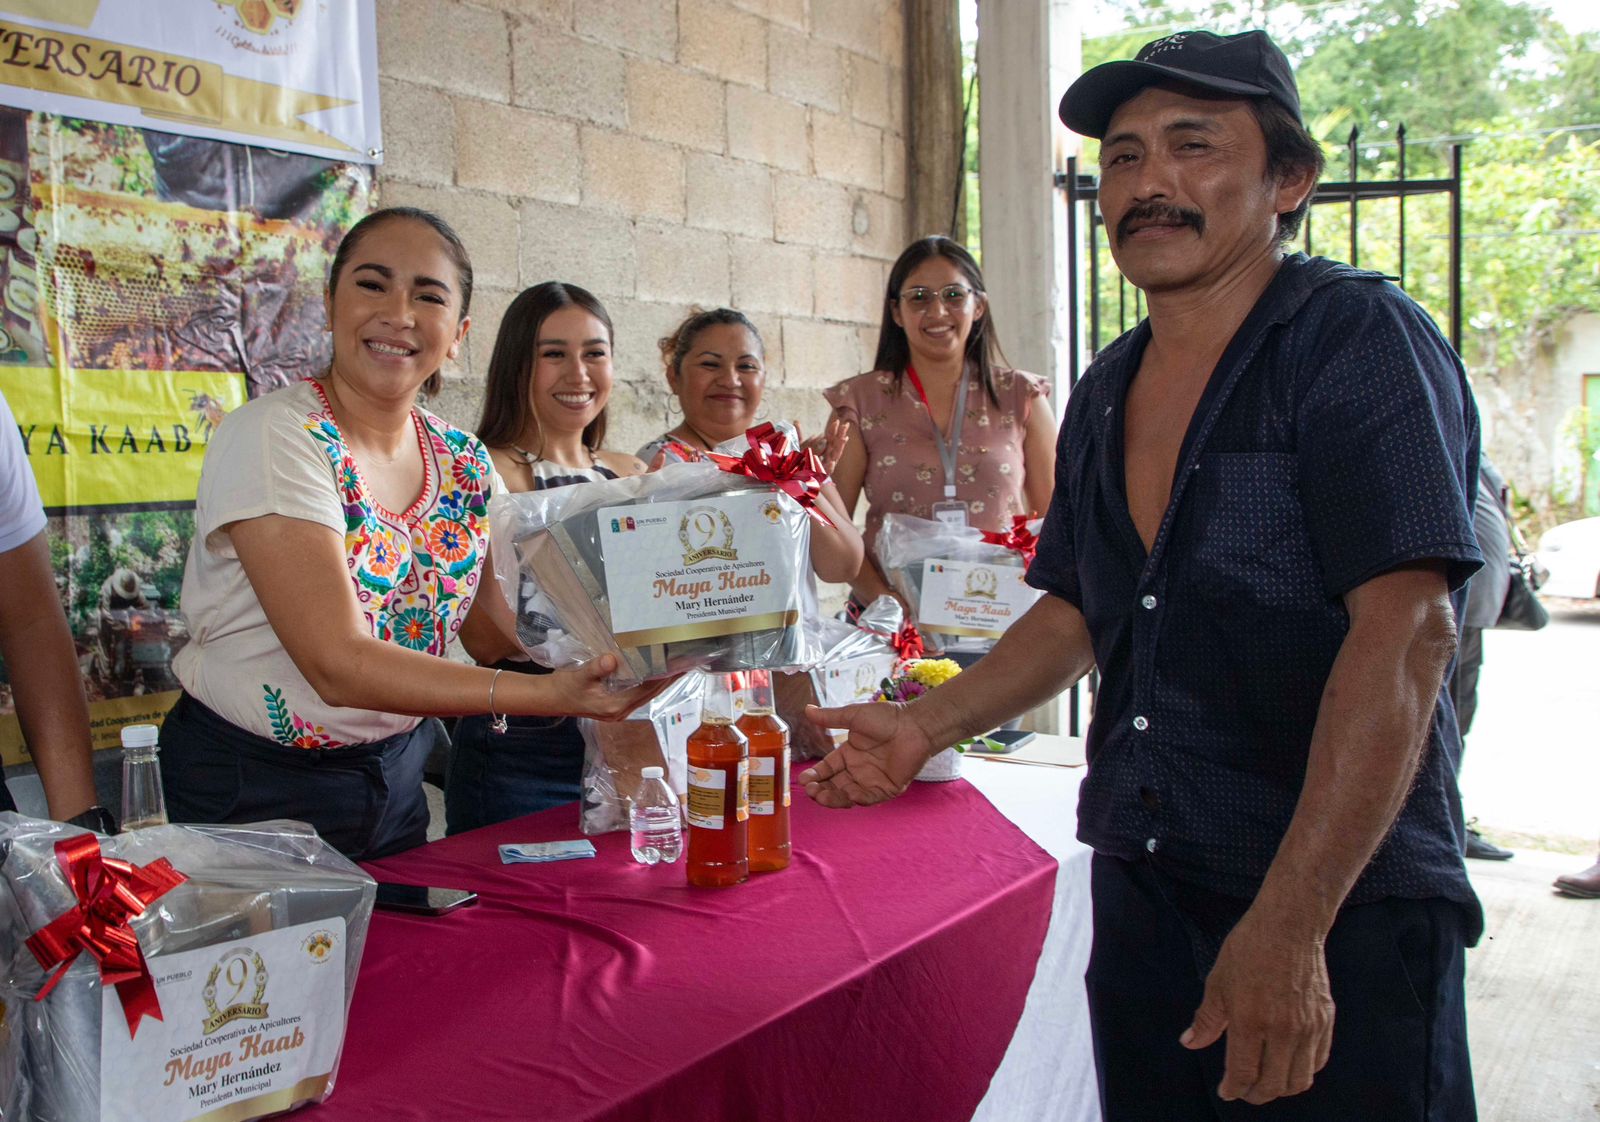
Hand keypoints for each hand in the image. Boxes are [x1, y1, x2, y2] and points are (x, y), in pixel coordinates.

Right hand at [546, 656, 676, 720]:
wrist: (550, 698)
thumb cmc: (563, 688)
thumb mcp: (577, 676)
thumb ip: (595, 669)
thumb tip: (612, 660)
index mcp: (615, 706)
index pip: (646, 691)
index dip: (663, 679)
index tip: (678, 666)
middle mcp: (621, 710)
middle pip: (651, 694)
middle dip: (668, 679)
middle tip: (685, 661)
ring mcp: (619, 708)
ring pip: (647, 694)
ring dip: (661, 681)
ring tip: (676, 665)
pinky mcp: (616, 704)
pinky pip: (638, 692)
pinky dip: (649, 682)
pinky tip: (655, 671)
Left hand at [796, 415, 850, 475]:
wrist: (796, 478)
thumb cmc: (799, 461)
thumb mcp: (798, 446)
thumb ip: (798, 434)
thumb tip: (796, 421)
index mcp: (823, 448)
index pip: (830, 438)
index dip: (833, 430)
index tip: (836, 422)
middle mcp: (827, 456)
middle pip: (836, 445)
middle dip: (841, 435)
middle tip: (845, 426)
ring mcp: (826, 465)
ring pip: (835, 456)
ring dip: (840, 447)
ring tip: (844, 439)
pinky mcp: (822, 475)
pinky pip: (827, 472)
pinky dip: (830, 467)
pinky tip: (831, 462)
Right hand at [798, 702, 935, 807]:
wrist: (914, 725)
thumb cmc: (886, 718)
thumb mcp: (853, 716)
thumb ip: (830, 717)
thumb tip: (807, 709)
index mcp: (849, 754)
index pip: (827, 769)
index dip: (815, 775)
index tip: (804, 780)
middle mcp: (858, 770)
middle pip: (834, 786)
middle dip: (821, 790)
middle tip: (810, 791)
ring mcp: (872, 781)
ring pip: (848, 795)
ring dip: (834, 798)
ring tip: (821, 796)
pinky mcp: (887, 788)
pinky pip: (869, 798)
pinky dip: (858, 799)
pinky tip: (849, 795)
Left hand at [1180, 910, 1333, 1104]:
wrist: (1288, 925)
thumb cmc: (1249, 948)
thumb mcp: (1218, 982)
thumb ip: (1207, 1019)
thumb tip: (1190, 1042)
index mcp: (1251, 1021)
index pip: (1244, 1073)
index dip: (1233, 1088)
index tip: (1226, 1091)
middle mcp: (1283, 1030)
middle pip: (1273, 1084)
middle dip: (1255, 1094)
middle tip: (1244, 1090)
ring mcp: (1308, 1027)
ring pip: (1299, 1080)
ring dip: (1281, 1088)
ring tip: (1266, 1082)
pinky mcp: (1325, 1020)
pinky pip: (1318, 1061)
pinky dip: (1303, 1071)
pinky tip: (1289, 1065)